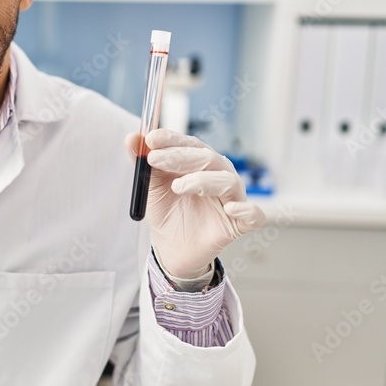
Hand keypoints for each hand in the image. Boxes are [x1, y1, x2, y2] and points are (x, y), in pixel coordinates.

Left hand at [125, 128, 264, 278]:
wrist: (171, 249)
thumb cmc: (166, 212)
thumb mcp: (149, 187)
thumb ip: (142, 162)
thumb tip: (131, 137)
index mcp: (199, 163)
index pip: (189, 144)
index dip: (171, 139)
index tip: (150, 138)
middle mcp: (219, 175)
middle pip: (207, 158)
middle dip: (180, 156)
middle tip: (155, 159)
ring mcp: (232, 198)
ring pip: (227, 181)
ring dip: (202, 181)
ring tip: (178, 187)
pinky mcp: (241, 223)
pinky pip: (254, 214)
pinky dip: (245, 209)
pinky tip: (231, 209)